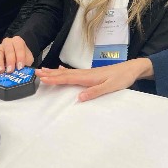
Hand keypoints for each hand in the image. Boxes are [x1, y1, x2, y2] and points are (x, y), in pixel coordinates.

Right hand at [0, 36, 33, 73]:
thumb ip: (28, 64)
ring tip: (1, 71)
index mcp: (18, 41)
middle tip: (10, 71)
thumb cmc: (22, 60)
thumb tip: (31, 71)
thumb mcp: (28, 60)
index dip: (20, 57)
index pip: (19, 47)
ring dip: (0, 63)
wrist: (15, 62)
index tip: (20, 67)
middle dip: (10, 60)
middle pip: (8, 49)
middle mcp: (7, 42)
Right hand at [35, 58, 153, 101]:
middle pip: (64, 74)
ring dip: (55, 72)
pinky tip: (61, 69)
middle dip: (50, 74)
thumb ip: (95, 92)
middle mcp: (86, 74)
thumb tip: (79, 98)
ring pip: (68, 73)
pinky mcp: (91, 74)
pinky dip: (65, 71)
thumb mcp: (110, 87)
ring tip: (43, 70)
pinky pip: (74, 73)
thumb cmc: (122, 78)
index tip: (41, 78)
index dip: (54, 78)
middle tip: (36, 72)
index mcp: (89, 77)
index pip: (68, 78)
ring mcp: (88, 73)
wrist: (132, 69)